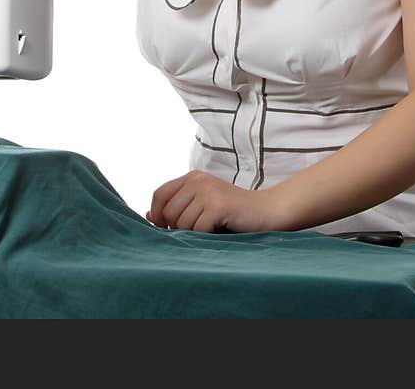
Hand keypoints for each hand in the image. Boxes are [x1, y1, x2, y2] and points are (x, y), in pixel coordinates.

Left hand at [146, 170, 282, 232]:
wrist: (267, 211)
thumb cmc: (233, 212)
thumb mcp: (202, 205)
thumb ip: (178, 207)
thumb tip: (147, 215)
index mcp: (191, 177)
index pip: (159, 194)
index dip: (156, 215)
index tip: (165, 229)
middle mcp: (197, 180)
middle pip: (168, 212)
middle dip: (177, 229)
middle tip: (195, 233)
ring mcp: (207, 191)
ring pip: (182, 223)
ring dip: (194, 233)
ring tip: (211, 229)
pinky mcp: (217, 205)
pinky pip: (198, 230)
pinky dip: (206, 236)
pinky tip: (219, 230)